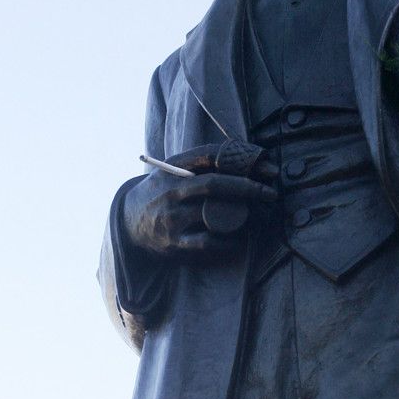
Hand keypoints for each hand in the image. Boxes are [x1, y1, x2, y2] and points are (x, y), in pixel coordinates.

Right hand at [123, 146, 277, 256]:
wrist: (128, 223)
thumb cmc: (162, 193)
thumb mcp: (173, 172)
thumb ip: (202, 164)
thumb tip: (248, 159)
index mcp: (173, 168)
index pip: (209, 155)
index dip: (240, 158)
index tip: (266, 166)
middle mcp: (171, 191)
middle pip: (214, 184)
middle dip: (248, 187)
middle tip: (271, 193)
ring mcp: (172, 217)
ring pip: (213, 213)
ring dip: (241, 215)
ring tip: (259, 215)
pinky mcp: (174, 243)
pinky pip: (207, 242)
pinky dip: (228, 241)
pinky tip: (240, 239)